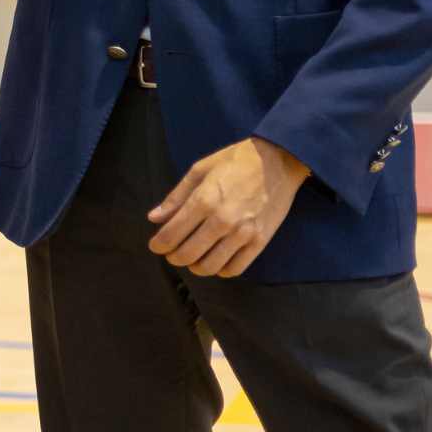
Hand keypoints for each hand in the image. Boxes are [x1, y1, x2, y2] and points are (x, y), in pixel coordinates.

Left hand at [147, 138, 309, 277]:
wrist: (277, 161)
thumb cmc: (235, 161)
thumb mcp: (199, 170)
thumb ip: (175, 197)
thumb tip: (153, 218)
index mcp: (203, 200)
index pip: (171, 235)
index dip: (159, 245)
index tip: (156, 246)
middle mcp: (222, 220)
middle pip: (188, 254)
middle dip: (174, 257)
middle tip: (172, 253)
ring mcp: (243, 233)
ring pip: (210, 266)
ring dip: (195, 267)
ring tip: (193, 258)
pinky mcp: (260, 241)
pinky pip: (236, 268)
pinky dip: (221, 270)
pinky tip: (215, 261)